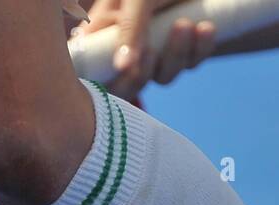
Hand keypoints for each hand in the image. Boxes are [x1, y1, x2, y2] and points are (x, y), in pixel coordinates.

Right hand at [79, 0, 216, 99]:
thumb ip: (129, 29)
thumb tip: (122, 67)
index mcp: (101, 36)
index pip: (91, 74)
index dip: (103, 83)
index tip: (122, 70)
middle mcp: (125, 48)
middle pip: (126, 86)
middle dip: (143, 73)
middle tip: (152, 51)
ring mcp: (155, 49)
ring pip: (162, 77)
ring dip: (176, 56)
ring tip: (185, 24)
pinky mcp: (183, 47)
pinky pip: (190, 63)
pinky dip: (200, 49)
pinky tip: (206, 27)